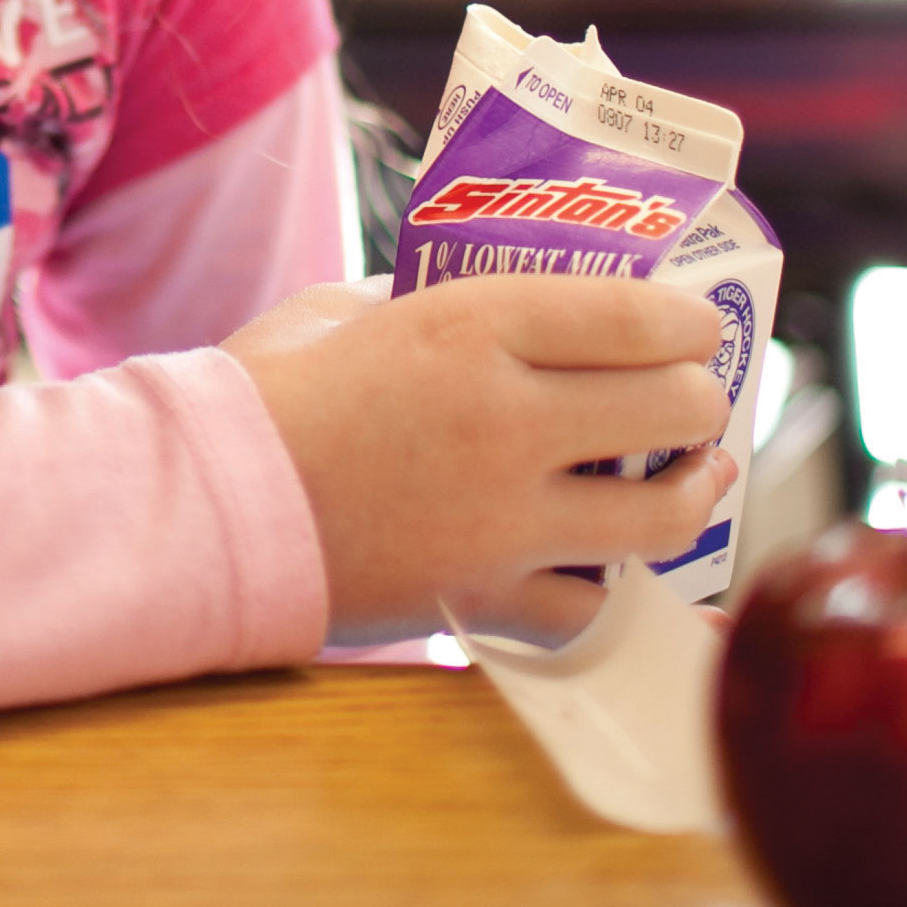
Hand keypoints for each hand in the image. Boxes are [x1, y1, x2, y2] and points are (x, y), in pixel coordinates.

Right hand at [226, 274, 733, 646]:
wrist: (206, 506)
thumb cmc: (264, 395)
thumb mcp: (349, 309)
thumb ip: (431, 302)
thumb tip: (492, 305)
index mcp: (473, 328)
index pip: (639, 319)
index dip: (691, 322)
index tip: (696, 325)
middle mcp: (508, 420)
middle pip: (673, 408)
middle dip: (700, 399)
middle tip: (692, 398)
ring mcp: (505, 520)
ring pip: (661, 513)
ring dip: (692, 489)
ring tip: (696, 476)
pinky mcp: (485, 597)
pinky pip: (594, 604)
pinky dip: (618, 586)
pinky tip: (622, 563)